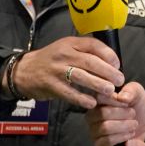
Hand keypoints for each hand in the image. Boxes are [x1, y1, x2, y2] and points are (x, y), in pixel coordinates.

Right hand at [4, 36, 123, 108]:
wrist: (24, 70)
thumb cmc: (53, 58)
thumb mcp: (68, 47)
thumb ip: (85, 51)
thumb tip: (111, 61)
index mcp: (71, 42)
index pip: (93, 45)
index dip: (108, 54)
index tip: (118, 64)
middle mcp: (64, 54)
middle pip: (90, 62)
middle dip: (108, 71)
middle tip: (119, 80)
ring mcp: (56, 70)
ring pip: (81, 77)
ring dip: (98, 84)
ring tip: (110, 91)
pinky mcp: (50, 86)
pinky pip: (69, 93)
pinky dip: (81, 98)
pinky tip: (92, 103)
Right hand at [86, 81, 144, 145]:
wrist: (143, 124)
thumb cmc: (136, 104)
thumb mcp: (137, 92)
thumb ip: (131, 90)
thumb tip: (122, 98)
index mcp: (99, 99)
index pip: (99, 97)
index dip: (115, 100)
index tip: (127, 102)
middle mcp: (92, 114)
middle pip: (102, 113)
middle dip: (122, 113)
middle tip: (133, 113)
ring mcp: (93, 130)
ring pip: (105, 128)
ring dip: (124, 125)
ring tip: (134, 124)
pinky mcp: (99, 144)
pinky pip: (107, 141)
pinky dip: (122, 136)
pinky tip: (131, 133)